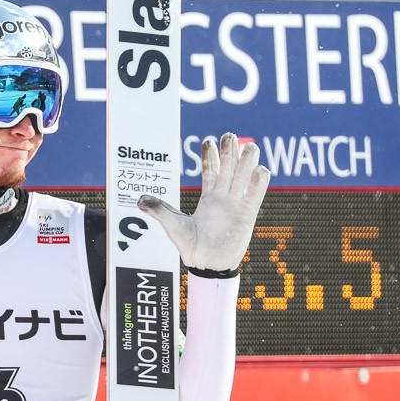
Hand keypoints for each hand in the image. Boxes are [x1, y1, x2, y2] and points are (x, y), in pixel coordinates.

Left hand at [138, 132, 269, 271]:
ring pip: (244, 177)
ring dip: (248, 161)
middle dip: (230, 151)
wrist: (207, 264)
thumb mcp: (173, 225)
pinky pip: (255, 195)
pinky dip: (259, 182)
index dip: (210, 155)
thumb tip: (139, 199)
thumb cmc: (191, 246)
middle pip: (229, 168)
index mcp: (208, 198)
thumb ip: (160, 210)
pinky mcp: (247, 215)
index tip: (208, 141)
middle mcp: (223, 198)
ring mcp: (236, 205)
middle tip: (229, 135)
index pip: (210, 170)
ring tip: (250, 147)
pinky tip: (260, 170)